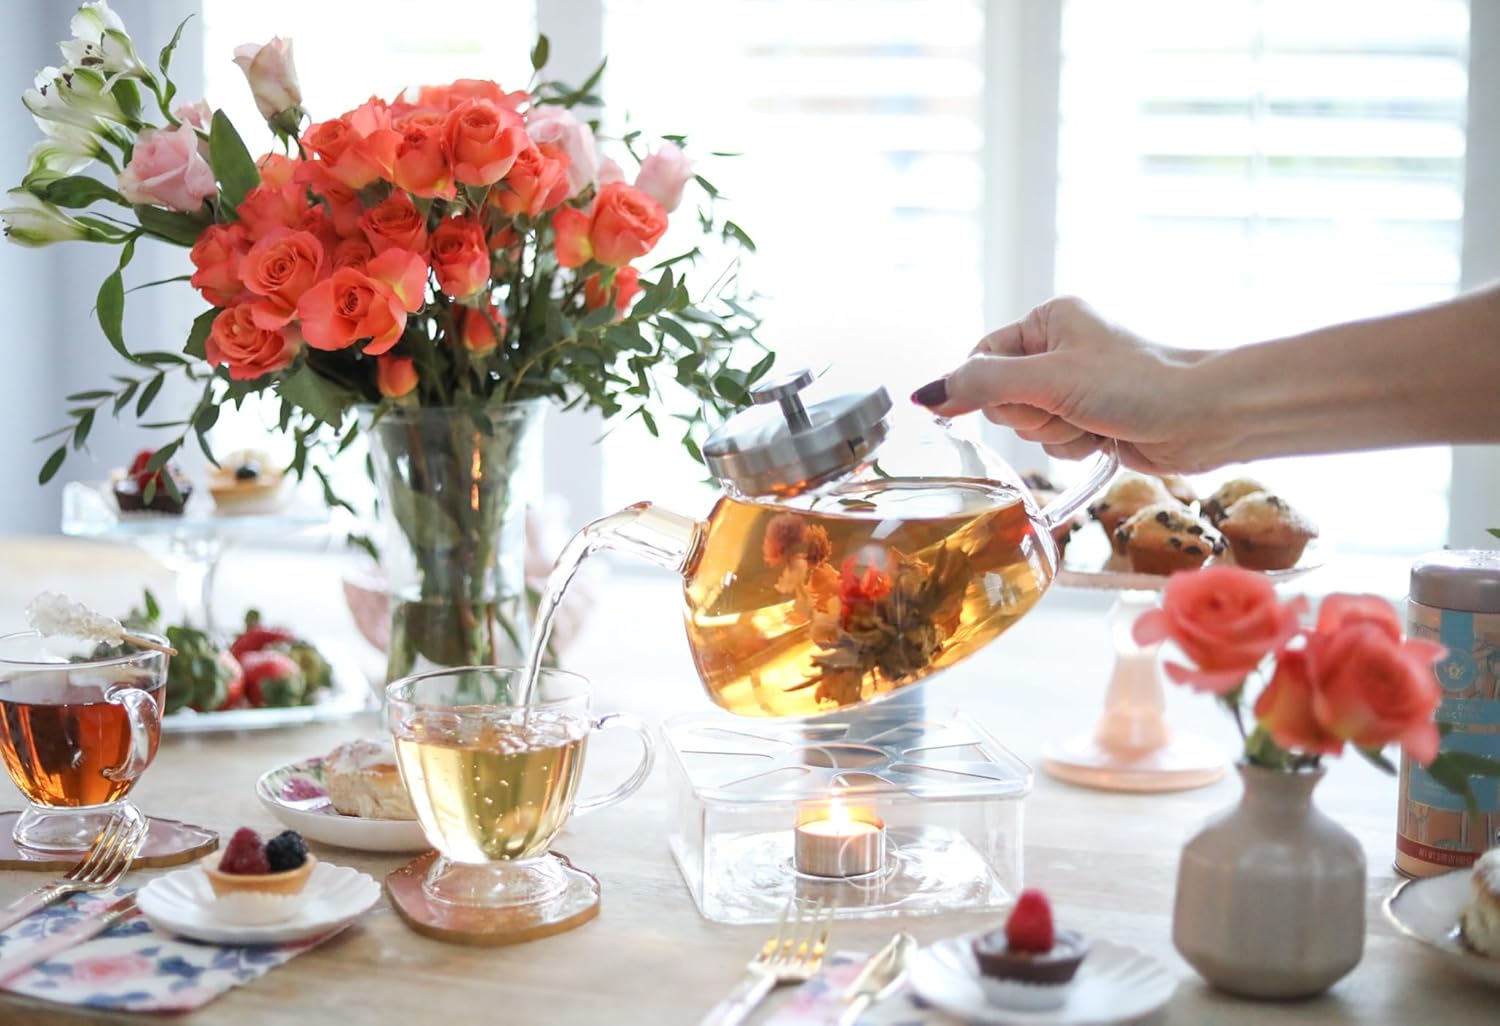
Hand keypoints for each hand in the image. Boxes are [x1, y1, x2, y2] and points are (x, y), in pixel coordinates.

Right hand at [912, 296, 1219, 472]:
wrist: (1205, 416)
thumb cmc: (1138, 384)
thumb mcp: (1050, 378)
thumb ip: (983, 384)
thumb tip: (927, 395)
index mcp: (1047, 321)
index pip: (982, 358)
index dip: (986, 388)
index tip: (1016, 401)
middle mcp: (1058, 350)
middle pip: (1001, 397)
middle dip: (1032, 414)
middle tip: (1069, 407)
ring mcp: (1075, 387)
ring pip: (1027, 425)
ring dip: (1056, 434)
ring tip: (1094, 422)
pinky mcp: (1091, 420)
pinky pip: (1054, 443)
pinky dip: (1074, 447)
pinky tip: (1105, 438)